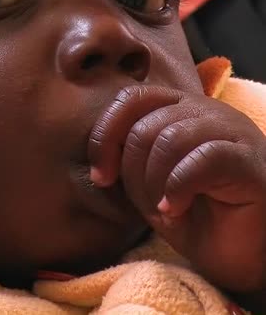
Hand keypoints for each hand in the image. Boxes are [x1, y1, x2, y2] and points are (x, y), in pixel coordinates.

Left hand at [92, 85, 265, 292]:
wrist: (240, 250)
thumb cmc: (192, 212)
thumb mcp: (147, 181)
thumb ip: (127, 157)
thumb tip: (100, 156)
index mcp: (177, 108)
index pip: (130, 98)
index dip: (105, 135)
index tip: (100, 177)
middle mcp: (203, 110)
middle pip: (144, 126)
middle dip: (132, 172)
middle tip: (146, 203)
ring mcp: (230, 130)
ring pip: (169, 139)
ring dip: (155, 182)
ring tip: (165, 207)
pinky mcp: (248, 159)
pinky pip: (201, 159)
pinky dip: (178, 188)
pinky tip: (176, 209)